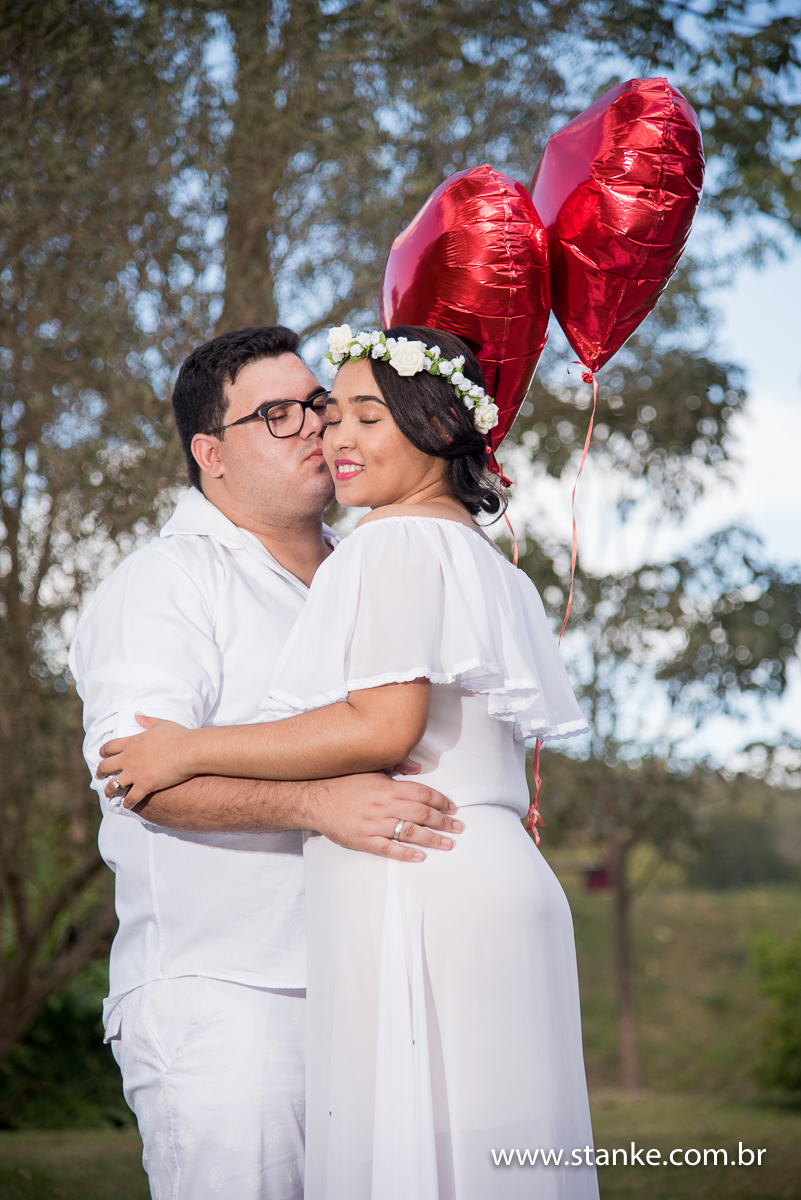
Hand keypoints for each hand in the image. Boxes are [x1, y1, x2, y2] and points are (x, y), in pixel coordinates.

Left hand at [97, 714, 195, 803]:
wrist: (190, 751)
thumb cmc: (179, 736)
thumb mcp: (162, 724)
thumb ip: (147, 720)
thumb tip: (136, 714)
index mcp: (132, 742)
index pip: (109, 747)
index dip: (103, 752)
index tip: (101, 755)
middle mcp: (129, 758)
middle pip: (106, 767)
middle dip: (100, 772)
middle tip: (99, 776)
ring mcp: (135, 773)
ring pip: (113, 785)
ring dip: (109, 791)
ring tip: (109, 794)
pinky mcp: (145, 786)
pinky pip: (130, 798)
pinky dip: (127, 803)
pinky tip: (127, 806)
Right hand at [304, 771, 461, 861]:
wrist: (315, 799)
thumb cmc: (343, 783)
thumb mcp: (370, 768)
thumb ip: (396, 766)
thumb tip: (418, 767)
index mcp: (387, 787)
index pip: (422, 794)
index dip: (441, 801)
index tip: (453, 808)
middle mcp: (384, 805)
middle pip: (421, 814)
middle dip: (443, 821)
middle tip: (458, 828)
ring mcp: (374, 824)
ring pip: (410, 832)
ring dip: (432, 839)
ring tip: (448, 844)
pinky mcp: (364, 840)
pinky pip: (389, 849)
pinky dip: (406, 853)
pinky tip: (420, 856)